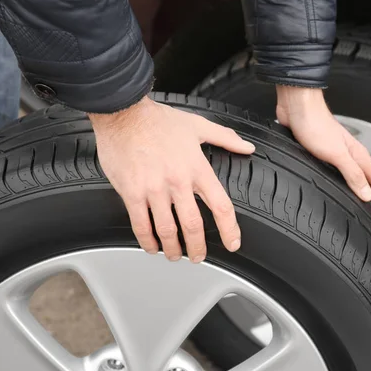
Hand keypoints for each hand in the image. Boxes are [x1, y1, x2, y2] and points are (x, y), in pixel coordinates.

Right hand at [88, 96, 255, 261]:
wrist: (123, 113)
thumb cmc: (158, 119)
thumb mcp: (198, 125)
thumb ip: (225, 138)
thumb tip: (247, 147)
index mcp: (197, 168)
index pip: (220, 205)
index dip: (229, 229)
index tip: (232, 243)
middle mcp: (178, 181)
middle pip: (194, 225)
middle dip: (198, 248)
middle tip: (198, 257)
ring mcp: (154, 189)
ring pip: (167, 230)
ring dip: (173, 249)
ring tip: (175, 255)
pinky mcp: (132, 193)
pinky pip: (141, 225)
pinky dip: (148, 241)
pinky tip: (152, 247)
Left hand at [276, 85, 370, 224]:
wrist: (297, 106)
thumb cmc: (314, 124)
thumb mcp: (335, 153)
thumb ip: (352, 173)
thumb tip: (367, 195)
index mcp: (359, 156)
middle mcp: (352, 155)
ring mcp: (340, 154)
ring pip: (360, 178)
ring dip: (367, 194)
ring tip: (369, 209)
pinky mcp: (325, 153)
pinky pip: (344, 174)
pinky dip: (350, 186)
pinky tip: (344, 189)